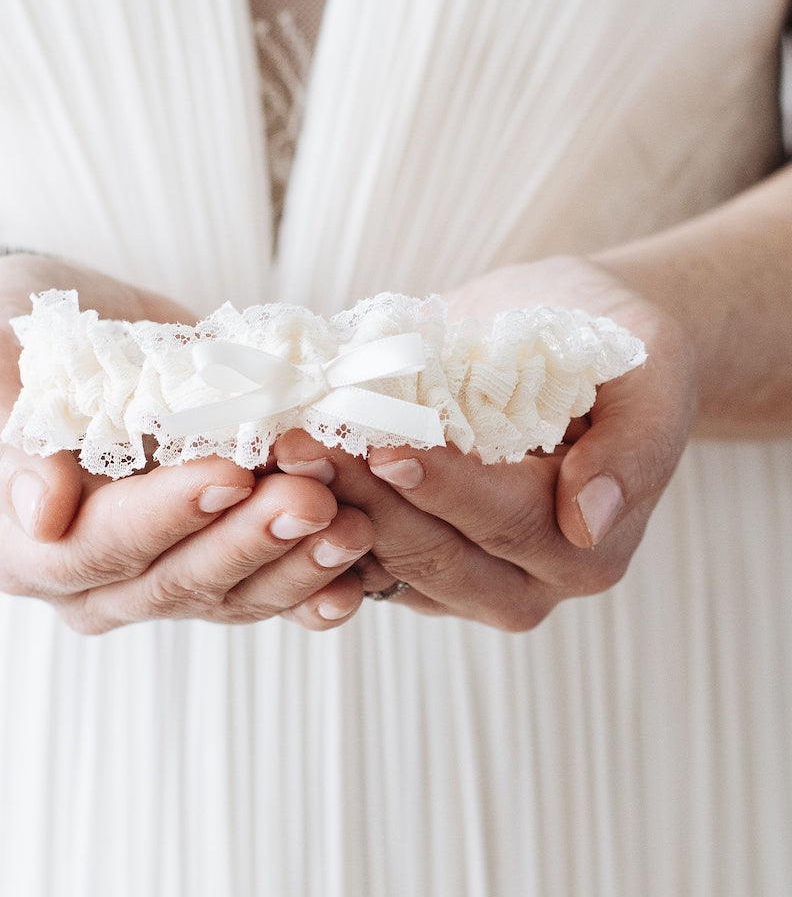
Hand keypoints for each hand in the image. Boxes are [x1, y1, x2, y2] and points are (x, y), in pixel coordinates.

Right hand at [0, 253, 370, 631]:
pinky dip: (313, 582)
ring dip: (296, 566)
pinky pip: (262, 586)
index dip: (167, 517)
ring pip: (230, 594)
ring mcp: (156, 569)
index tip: (229, 474)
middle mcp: (94, 577)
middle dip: (249, 543)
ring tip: (352, 525)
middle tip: (312, 498)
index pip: (99, 547)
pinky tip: (359, 570)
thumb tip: (40, 512)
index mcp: (27, 544)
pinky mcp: (207, 551)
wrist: (37, 344)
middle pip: (175, 582)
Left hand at [275, 256, 696, 628]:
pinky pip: (357, 555)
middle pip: (434, 553)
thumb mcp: (653, 375)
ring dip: (326, 508)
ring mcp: (460, 580)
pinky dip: (315, 517)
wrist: (570, 345)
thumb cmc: (613, 348)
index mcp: (585, 548)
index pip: (505, 523)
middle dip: (366, 497)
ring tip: (280, 450)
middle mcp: (523, 582)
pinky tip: (274, 471)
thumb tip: (589, 520)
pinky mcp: (411, 561)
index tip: (386, 444)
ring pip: (384, 560)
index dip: (445, 486)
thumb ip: (637, 448)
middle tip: (304, 442)